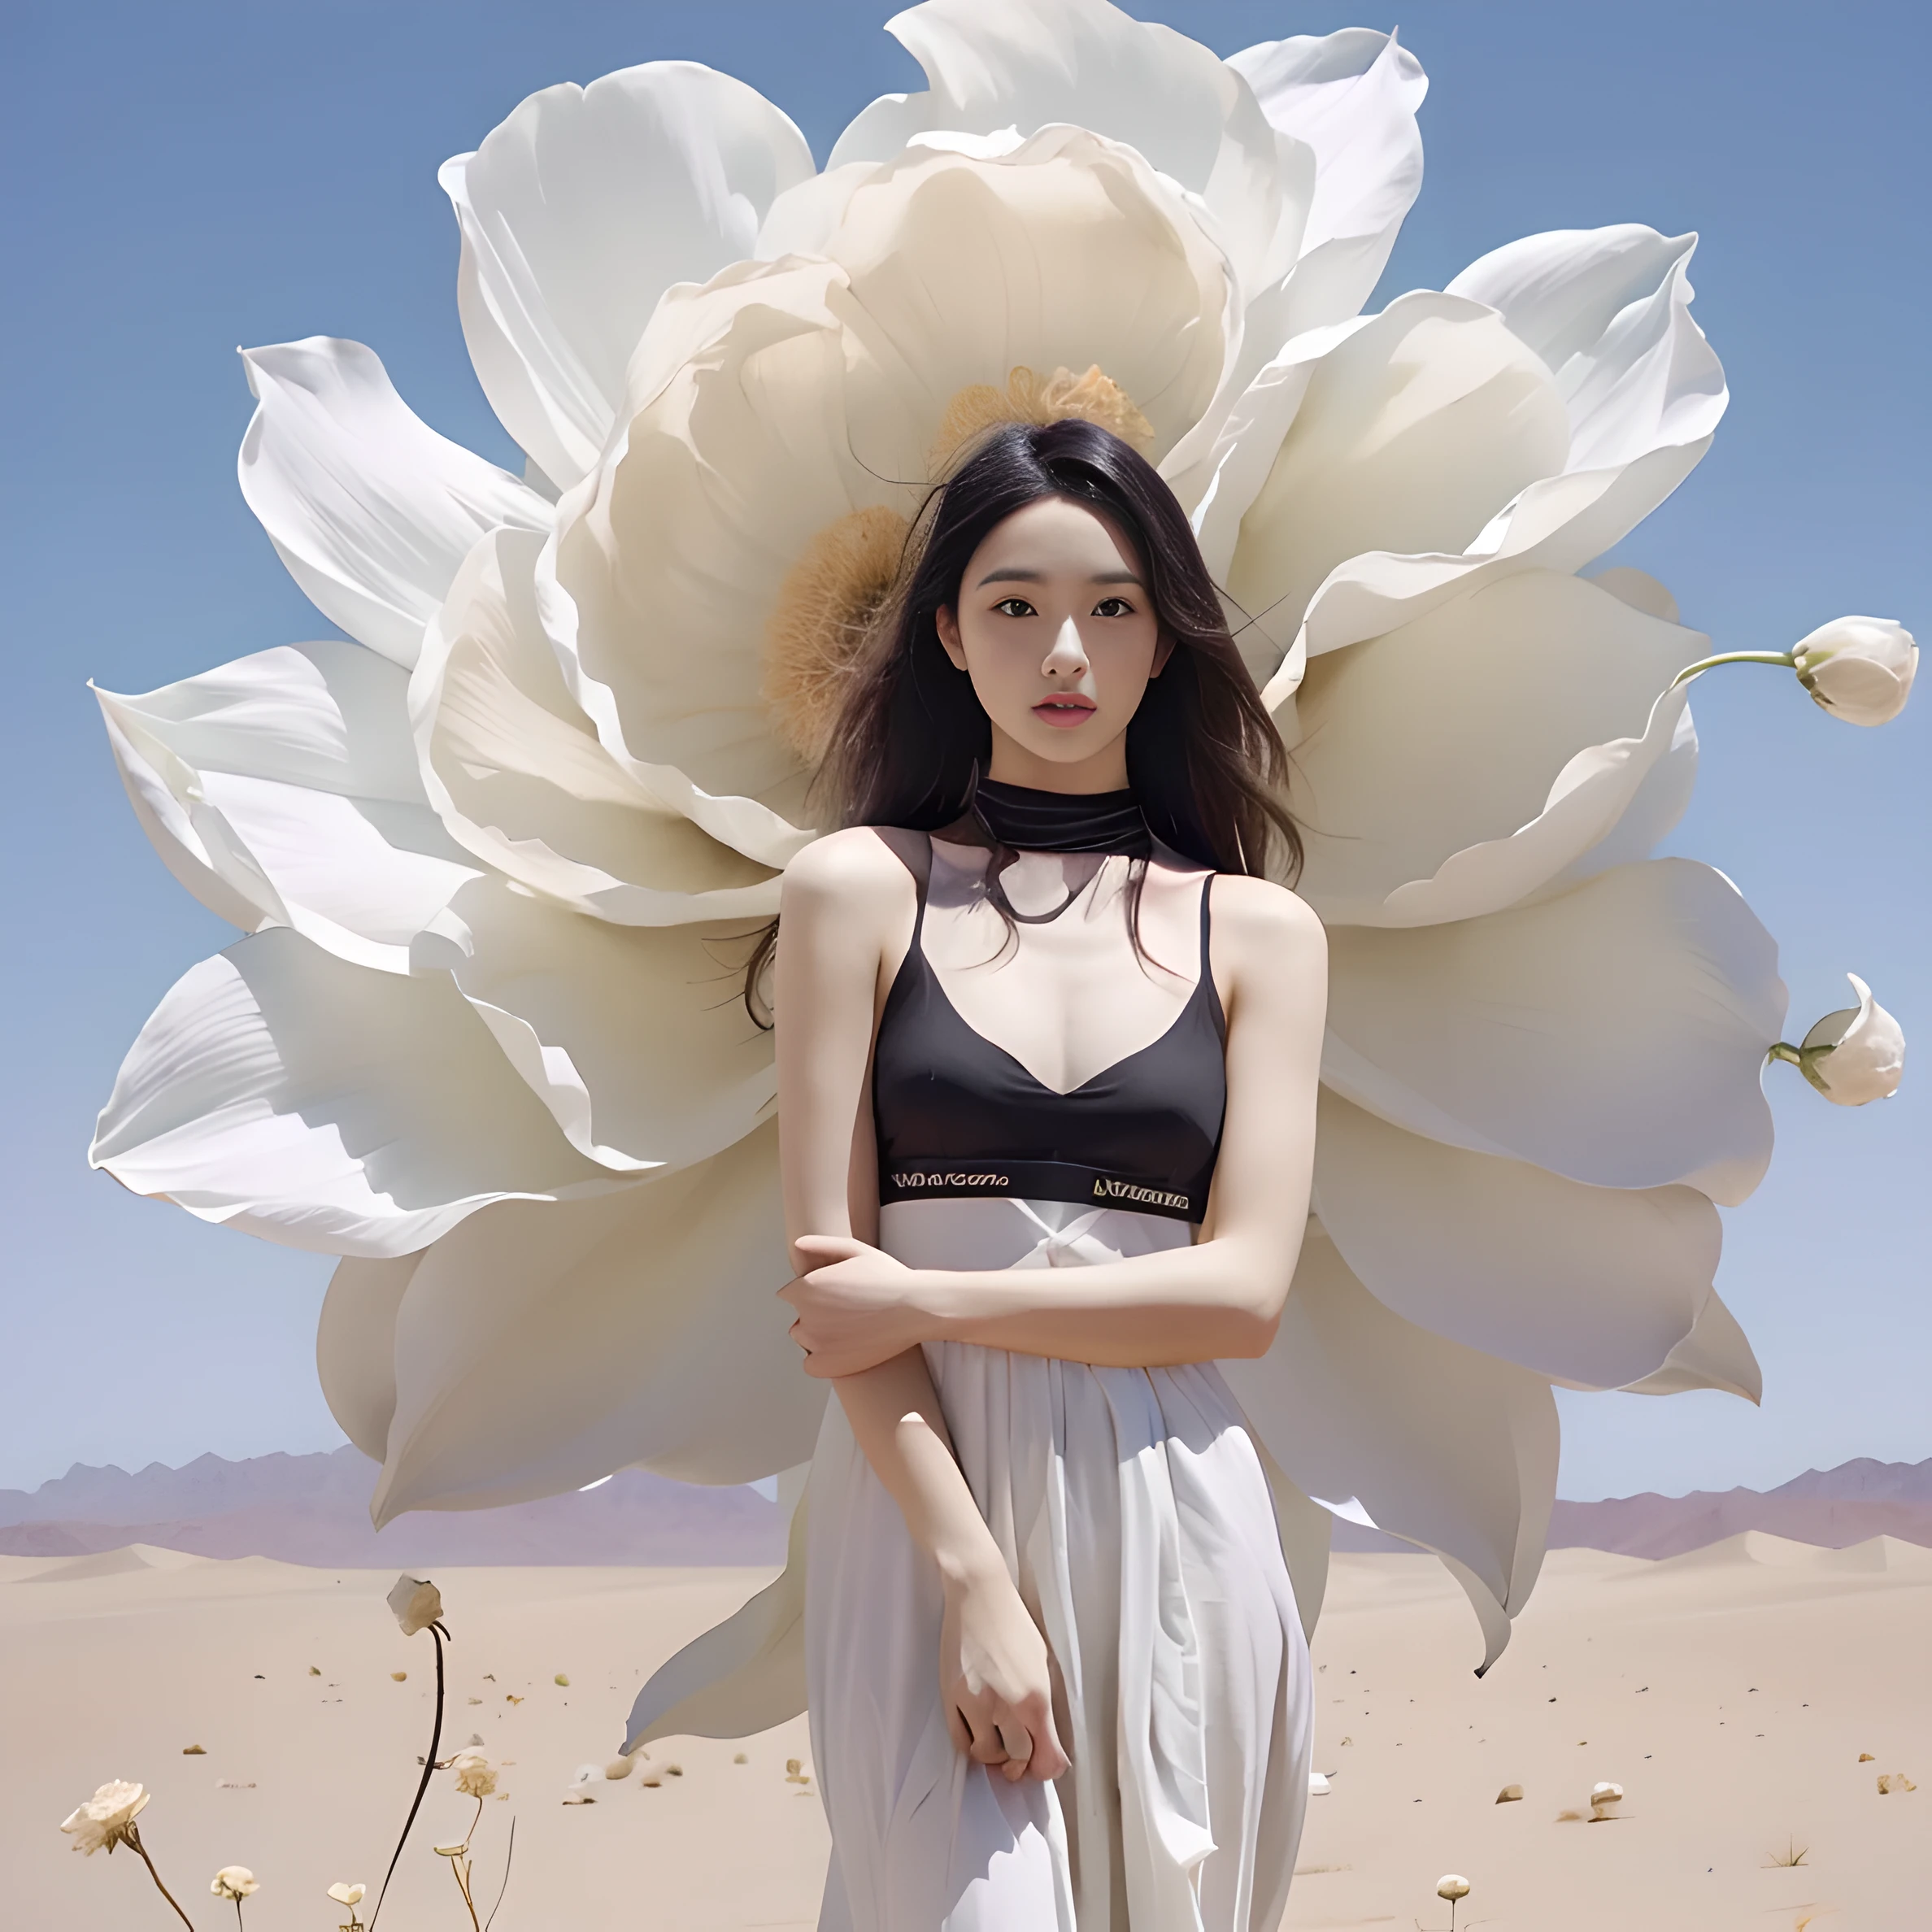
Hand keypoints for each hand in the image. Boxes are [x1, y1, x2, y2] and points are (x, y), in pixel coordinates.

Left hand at [778, 1235, 931, 1377]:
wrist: (914, 1309)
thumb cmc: (888, 1277)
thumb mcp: (856, 1250)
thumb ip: (821, 1245)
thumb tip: (797, 1244)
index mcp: (806, 1288)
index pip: (790, 1294)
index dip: (812, 1293)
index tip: (833, 1295)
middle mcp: (806, 1316)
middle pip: (799, 1317)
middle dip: (815, 1314)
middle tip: (847, 1312)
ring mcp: (815, 1344)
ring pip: (804, 1340)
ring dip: (819, 1336)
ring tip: (849, 1330)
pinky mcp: (826, 1366)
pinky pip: (811, 1365)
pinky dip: (822, 1360)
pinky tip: (843, 1350)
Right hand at [939, 1563, 1069, 1783]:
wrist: (978, 1595)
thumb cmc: (1013, 1623)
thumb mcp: (1042, 1663)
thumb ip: (1043, 1704)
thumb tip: (1045, 1738)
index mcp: (1036, 1698)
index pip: (1046, 1756)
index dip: (1046, 1768)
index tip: (1043, 1765)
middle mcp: (1008, 1707)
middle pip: (1017, 1759)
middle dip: (1019, 1761)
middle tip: (1016, 1752)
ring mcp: (976, 1703)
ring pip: (986, 1754)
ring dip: (993, 1753)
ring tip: (995, 1737)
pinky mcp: (952, 1697)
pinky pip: (961, 1740)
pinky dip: (970, 1744)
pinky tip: (976, 1731)